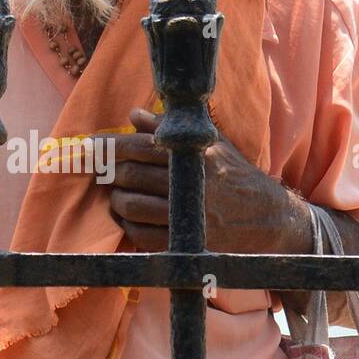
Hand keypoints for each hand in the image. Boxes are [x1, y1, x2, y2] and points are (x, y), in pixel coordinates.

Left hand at [94, 108, 311, 253]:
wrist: (270, 220)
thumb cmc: (237, 176)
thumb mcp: (212, 145)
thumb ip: (171, 128)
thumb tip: (133, 115)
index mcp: (194, 155)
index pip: (139, 145)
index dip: (107, 146)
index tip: (87, 146)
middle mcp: (191, 183)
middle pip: (130, 175)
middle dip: (110, 173)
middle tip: (104, 173)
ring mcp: (188, 215)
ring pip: (131, 205)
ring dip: (117, 200)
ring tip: (118, 195)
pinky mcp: (187, 243)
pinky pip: (142, 236)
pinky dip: (128, 226)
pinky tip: (130, 219)